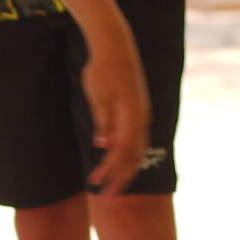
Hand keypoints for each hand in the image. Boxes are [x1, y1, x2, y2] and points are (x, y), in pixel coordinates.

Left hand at [82, 14, 150, 196]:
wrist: (115, 44)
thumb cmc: (102, 68)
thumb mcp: (97, 95)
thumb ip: (103, 121)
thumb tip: (104, 146)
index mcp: (131, 115)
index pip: (122, 152)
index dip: (110, 171)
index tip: (96, 183)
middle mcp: (141, 117)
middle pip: (134, 155)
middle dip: (120, 177)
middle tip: (105, 195)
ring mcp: (142, 114)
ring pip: (138, 149)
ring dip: (125, 168)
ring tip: (112, 182)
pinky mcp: (139, 110)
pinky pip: (137, 139)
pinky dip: (129, 154)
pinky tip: (119, 160)